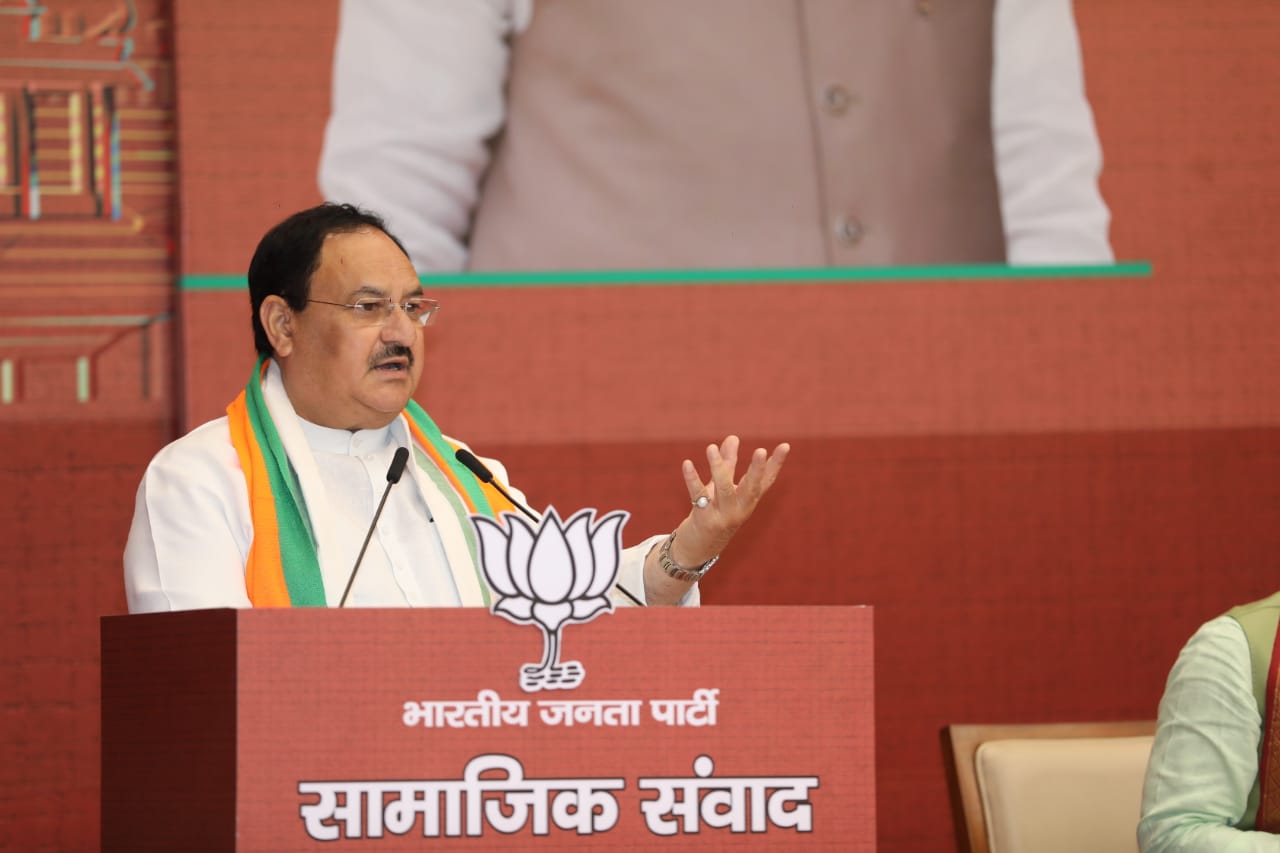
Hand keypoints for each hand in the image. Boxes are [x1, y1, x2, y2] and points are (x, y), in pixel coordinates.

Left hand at [677, 435, 789, 562]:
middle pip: (751, 488)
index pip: (766, 480)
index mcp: (748, 501)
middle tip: (761, 450)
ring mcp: (723, 516)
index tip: (785, 445)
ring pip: (724, 489)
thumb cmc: (714, 512)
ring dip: (718, 467)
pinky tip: (687, 463)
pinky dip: (692, 479)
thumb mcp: (723, 488)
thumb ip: (729, 463)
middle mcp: (740, 509)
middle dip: (756, 469)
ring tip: (710, 447)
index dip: (776, 463)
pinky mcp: (704, 519)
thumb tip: (733, 437)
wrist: (700, 548)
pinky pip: (698, 496)